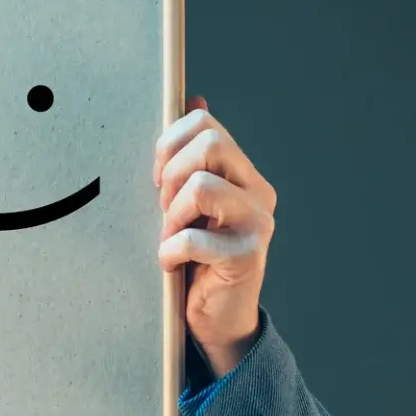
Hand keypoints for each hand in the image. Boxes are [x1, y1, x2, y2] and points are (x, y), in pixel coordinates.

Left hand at [152, 96, 276, 377]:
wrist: (217, 319)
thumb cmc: (196, 257)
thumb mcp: (188, 202)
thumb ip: (190, 156)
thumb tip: (192, 97)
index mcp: (242, 172)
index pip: (204, 123)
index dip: (168, 144)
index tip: (157, 179)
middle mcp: (258, 192)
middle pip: (209, 142)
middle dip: (170, 173)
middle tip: (164, 208)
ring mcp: (258, 223)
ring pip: (201, 186)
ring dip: (171, 215)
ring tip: (171, 237)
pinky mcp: (247, 256)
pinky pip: (194, 238)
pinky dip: (171, 251)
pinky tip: (172, 264)